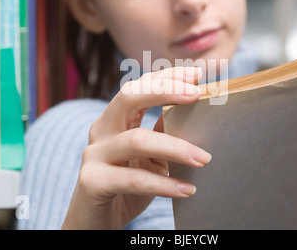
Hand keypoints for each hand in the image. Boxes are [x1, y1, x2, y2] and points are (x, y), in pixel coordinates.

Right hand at [62, 66, 211, 229]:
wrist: (95, 222)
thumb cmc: (126, 186)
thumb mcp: (150, 157)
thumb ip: (163, 135)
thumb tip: (195, 114)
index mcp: (115, 120)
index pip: (138, 87)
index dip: (166, 77)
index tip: (195, 74)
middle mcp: (101, 131)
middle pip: (128, 97)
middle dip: (164, 90)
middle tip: (196, 95)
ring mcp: (94, 155)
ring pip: (136, 140)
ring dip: (175, 147)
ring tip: (204, 158)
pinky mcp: (93, 181)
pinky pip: (133, 179)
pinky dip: (163, 185)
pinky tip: (187, 189)